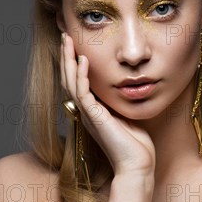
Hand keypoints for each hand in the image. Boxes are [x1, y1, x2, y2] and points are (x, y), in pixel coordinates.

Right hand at [60, 33, 155, 177]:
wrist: (137, 165)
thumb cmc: (136, 145)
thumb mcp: (128, 116)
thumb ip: (121, 102)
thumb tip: (128, 87)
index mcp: (93, 111)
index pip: (78, 82)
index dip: (75, 63)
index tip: (76, 44)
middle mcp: (86, 111)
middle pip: (69, 79)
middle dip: (67, 56)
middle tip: (65, 36)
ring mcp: (88, 114)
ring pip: (71, 82)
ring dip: (69, 60)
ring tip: (67, 40)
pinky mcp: (94, 118)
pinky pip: (83, 93)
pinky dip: (82, 75)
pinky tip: (83, 60)